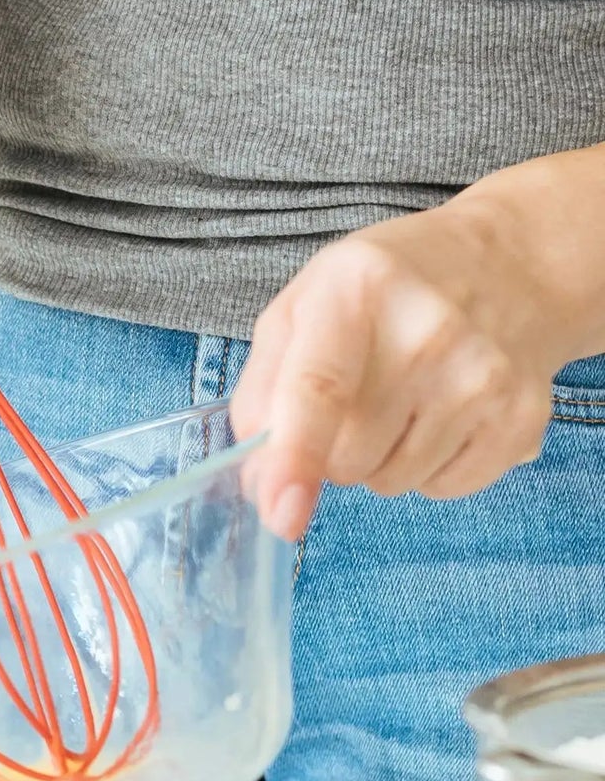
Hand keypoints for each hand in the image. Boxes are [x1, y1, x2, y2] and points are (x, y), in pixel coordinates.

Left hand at [231, 195, 566, 541]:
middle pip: (347, 455)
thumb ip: (262, 388)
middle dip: (331, 450)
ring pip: (391, 481)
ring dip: (379, 460)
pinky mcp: (522, 416)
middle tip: (356, 398)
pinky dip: (428, 469)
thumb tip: (256, 479)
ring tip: (402, 399)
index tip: (280, 513)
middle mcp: (428, 331)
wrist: (508, 267)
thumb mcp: (302, 306)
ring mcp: (483, 376)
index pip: (319, 388)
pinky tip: (440, 416)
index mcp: (356, 289)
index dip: (293, 457)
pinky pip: (444, 489)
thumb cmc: (383, 293)